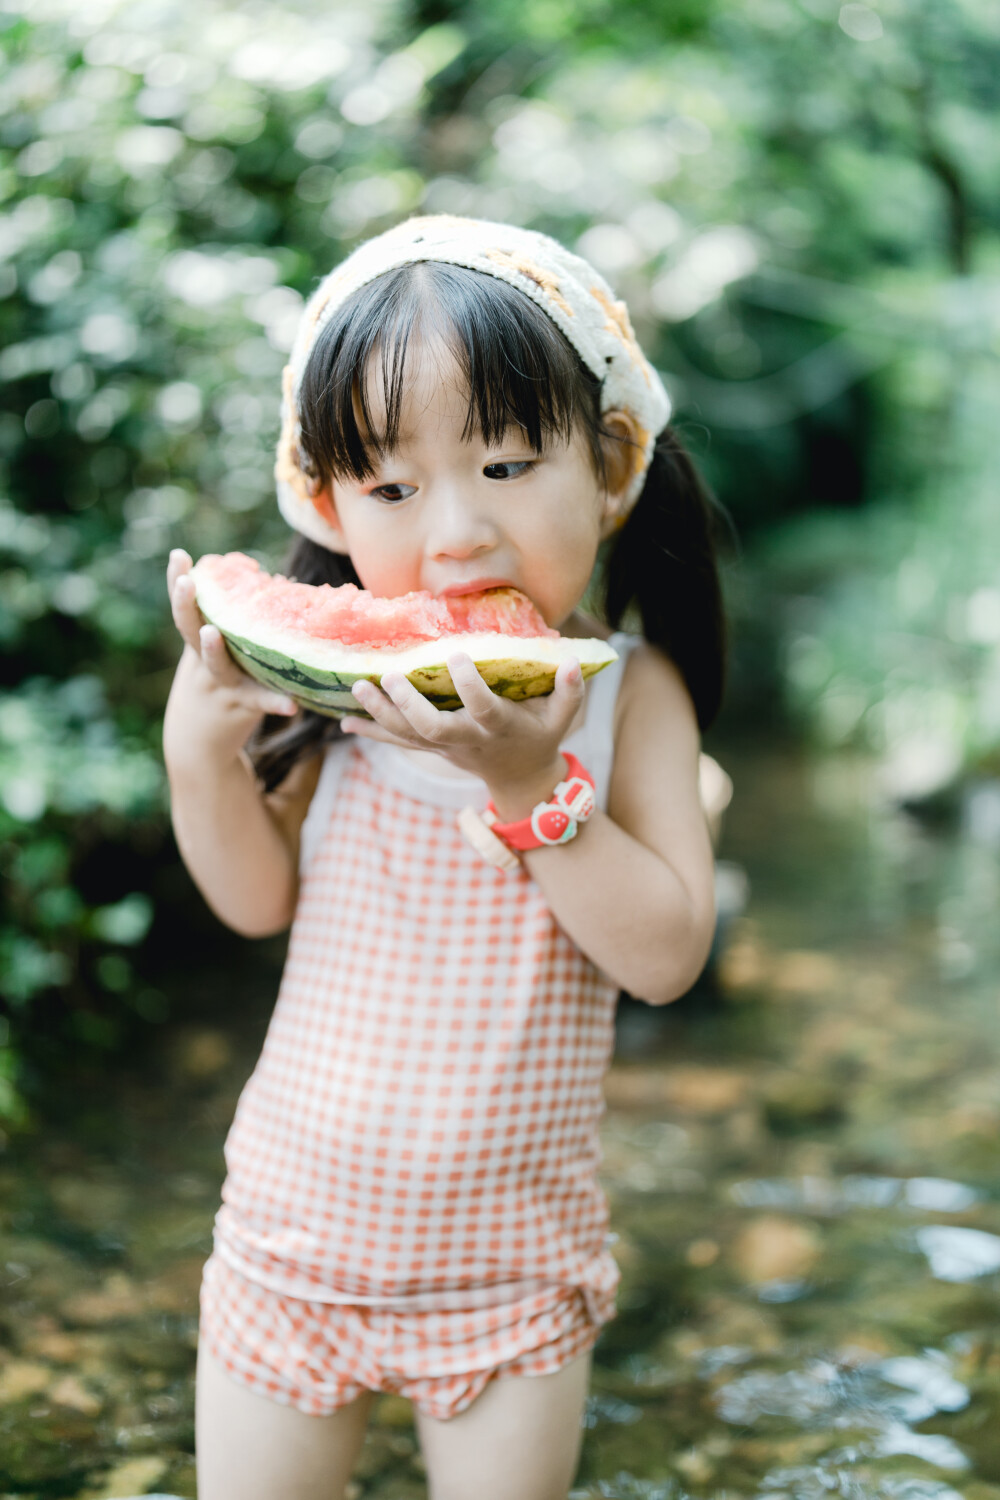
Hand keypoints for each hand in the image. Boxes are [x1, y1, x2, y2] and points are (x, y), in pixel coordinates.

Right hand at [164, 548, 297, 766]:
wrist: (197, 747)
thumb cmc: (216, 689)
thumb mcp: (214, 657)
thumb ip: (235, 626)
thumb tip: (277, 583)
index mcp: (197, 647)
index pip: (185, 610)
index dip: (178, 582)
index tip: (178, 555)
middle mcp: (203, 664)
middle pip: (189, 632)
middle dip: (185, 605)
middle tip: (187, 582)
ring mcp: (220, 686)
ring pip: (217, 668)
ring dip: (213, 652)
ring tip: (212, 634)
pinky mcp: (240, 709)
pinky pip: (258, 703)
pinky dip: (273, 703)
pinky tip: (291, 706)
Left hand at [343, 652, 585, 817]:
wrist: (521, 783)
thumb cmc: (542, 738)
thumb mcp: (562, 718)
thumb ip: (570, 691)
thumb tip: (572, 661)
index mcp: (500, 728)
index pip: (484, 709)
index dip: (470, 686)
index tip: (454, 655)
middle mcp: (468, 740)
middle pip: (432, 729)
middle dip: (408, 705)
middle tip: (390, 675)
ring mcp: (446, 748)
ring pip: (408, 736)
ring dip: (380, 714)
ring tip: (358, 686)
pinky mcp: (432, 749)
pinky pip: (398, 743)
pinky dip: (372, 733)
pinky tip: (344, 721)